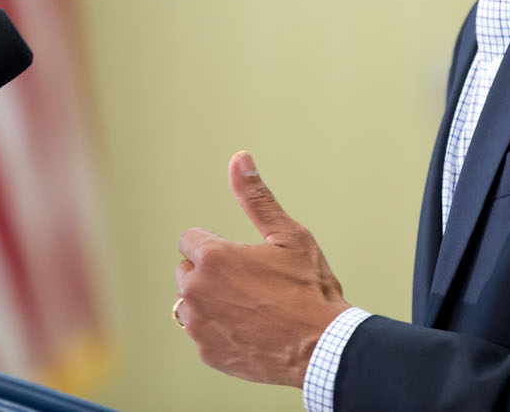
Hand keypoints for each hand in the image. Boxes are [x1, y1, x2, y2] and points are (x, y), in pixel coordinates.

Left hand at [175, 151, 351, 386]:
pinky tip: (249, 330)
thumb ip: (256, 197)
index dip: (216, 244)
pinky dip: (218, 330)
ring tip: (249, 307)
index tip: (240, 256)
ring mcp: (199, 325)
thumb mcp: (288, 236)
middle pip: (186, 270)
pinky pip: (201, 333)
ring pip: (190, 303)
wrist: (323, 347)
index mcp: (213, 257)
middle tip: (249, 282)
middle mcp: (196, 291)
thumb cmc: (308, 287)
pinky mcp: (206, 352)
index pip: (189, 239)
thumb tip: (239, 157)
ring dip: (209, 301)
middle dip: (209, 272)